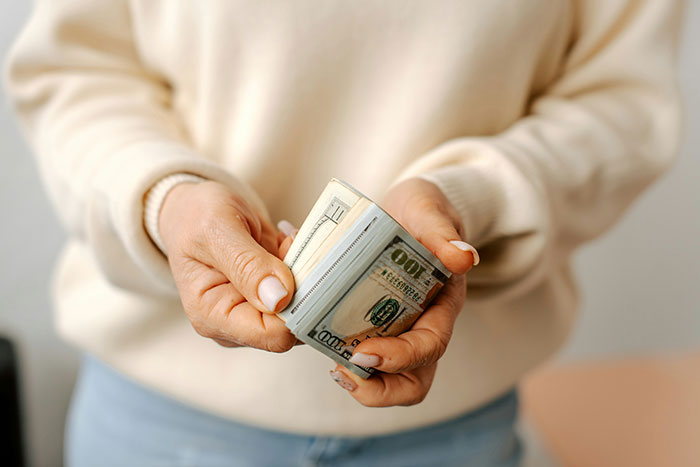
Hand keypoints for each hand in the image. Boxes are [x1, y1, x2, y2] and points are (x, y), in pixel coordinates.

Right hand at [159, 180, 296, 351]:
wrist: (193, 207)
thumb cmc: (195, 217)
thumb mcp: (217, 230)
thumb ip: (247, 265)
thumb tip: (279, 299)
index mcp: (213, 316)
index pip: (272, 335)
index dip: (295, 307)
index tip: (296, 267)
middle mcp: (236, 322)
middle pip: (292, 324)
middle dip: (303, 286)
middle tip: (292, 245)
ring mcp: (255, 311)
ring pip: (302, 307)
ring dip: (305, 271)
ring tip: (287, 240)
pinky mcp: (271, 297)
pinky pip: (302, 290)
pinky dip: (303, 264)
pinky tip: (287, 242)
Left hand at [328, 178, 476, 405]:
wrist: (407, 210)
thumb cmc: (422, 212)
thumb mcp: (430, 211)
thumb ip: (442, 231)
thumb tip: (464, 257)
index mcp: (441, 305)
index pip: (430, 345)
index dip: (400, 357)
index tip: (365, 351)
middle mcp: (422, 326)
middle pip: (413, 381)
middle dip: (380, 389)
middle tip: (342, 372)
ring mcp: (397, 330)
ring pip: (388, 379)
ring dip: (361, 382)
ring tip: (331, 368)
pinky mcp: (371, 326)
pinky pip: (360, 353)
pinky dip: (338, 354)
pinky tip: (313, 336)